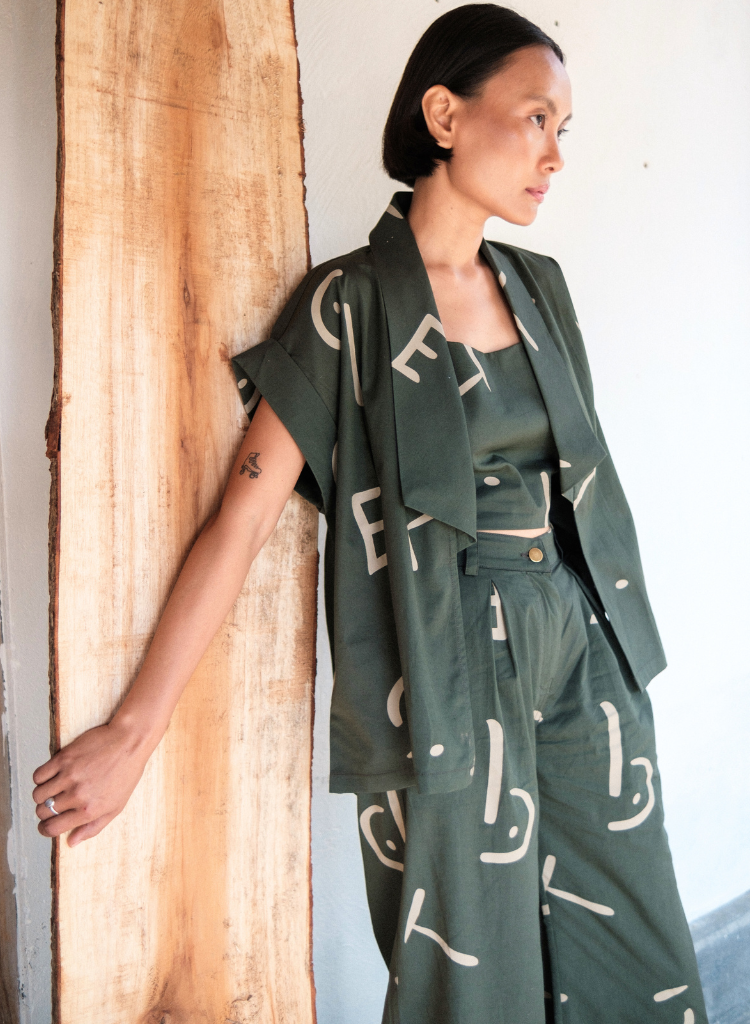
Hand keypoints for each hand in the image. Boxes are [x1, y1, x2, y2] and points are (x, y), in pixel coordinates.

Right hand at [32, 720, 151, 845]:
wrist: (130, 742)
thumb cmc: (126, 774)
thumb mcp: (116, 807)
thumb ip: (92, 828)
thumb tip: (71, 842)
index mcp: (88, 810)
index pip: (52, 828)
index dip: (45, 829)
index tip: (46, 825)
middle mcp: (77, 795)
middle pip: (42, 812)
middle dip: (44, 812)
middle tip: (53, 804)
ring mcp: (69, 776)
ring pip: (37, 795)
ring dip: (42, 795)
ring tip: (52, 790)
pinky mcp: (64, 758)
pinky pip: (38, 775)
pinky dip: (41, 778)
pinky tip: (52, 776)